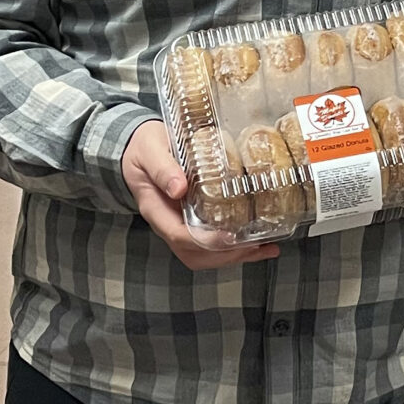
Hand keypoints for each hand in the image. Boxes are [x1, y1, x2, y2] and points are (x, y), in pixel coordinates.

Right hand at [123, 119, 279, 268]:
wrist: (140, 148)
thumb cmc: (144, 148)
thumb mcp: (149, 150)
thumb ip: (162, 167)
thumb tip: (179, 188)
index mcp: (155, 208)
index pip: (177, 235)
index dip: (204, 240)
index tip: (228, 237)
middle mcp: (167, 223)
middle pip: (193, 253)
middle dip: (224, 255)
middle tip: (254, 245)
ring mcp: (179, 225)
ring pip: (203, 255)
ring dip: (233, 256)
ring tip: (263, 248)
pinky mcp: (192, 221)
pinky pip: (210, 244)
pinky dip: (235, 248)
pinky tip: (258, 244)